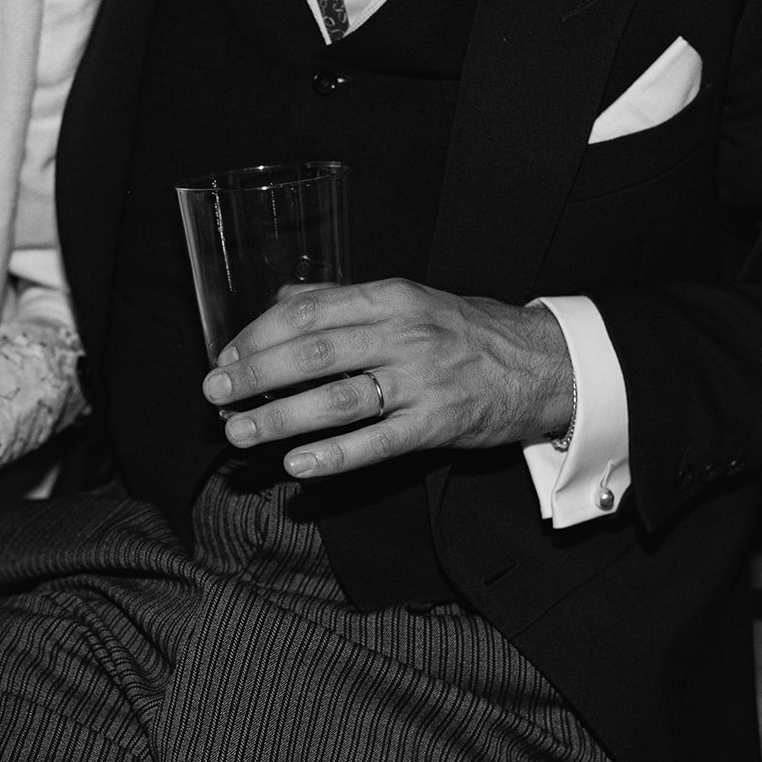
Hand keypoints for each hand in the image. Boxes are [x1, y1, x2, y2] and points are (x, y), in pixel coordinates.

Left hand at [202, 278, 573, 477]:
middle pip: (313, 353)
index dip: (258, 336)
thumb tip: (281, 302)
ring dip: (280, 418)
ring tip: (239, 432)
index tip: (226, 357)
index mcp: (389, 298)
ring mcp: (422, 381)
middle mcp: (403, 334)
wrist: (545, 364)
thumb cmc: (466, 332)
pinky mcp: (438, 424)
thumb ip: (342, 300)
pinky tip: (296, 464)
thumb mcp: (407, 299)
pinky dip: (334, 454)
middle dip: (255, 376)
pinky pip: (377, 443)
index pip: (308, 311)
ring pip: (338, 399)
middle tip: (216, 395)